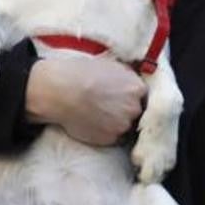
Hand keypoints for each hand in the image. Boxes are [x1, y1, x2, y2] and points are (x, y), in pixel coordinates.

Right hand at [25, 55, 144, 145]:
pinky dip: (104, 132)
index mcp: (137, 88)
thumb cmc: (80, 74)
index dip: (131, 97)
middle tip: (107, 106)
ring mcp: (122, 125)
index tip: (121, 97)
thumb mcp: (109, 65)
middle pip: (136, 112)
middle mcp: (134, 108)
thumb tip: (129, 81)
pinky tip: (91, 123)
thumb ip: (125, 76)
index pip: (142, 96)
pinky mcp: (109, 139)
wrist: (62, 91)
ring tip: (97, 115)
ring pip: (124, 126)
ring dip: (115, 123)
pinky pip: (112, 138)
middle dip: (124, 110)